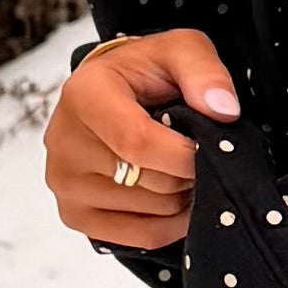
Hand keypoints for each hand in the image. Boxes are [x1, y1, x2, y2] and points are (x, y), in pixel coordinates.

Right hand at [43, 29, 238, 251]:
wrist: (110, 92)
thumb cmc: (144, 72)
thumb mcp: (178, 50)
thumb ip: (203, 71)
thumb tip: (223, 110)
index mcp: (83, 95)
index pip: (139, 144)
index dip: (186, 154)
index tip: (209, 146)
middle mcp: (64, 142)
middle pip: (151, 182)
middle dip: (188, 173)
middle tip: (195, 153)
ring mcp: (65, 183)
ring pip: (151, 212)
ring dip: (181, 197)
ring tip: (179, 169)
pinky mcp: (74, 215)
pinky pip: (140, 237)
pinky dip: (170, 224)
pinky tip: (174, 198)